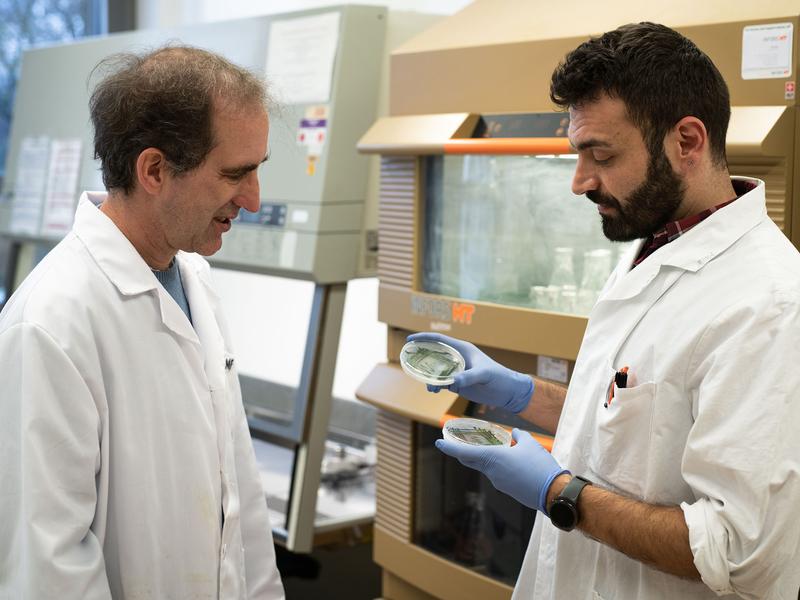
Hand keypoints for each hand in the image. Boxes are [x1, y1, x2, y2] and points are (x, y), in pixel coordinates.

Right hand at [407, 332, 532, 413]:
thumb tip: (452, 381)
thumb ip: (469, 376)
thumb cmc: (499, 377)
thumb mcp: (485, 374)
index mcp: (462, 349)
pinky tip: (434, 391)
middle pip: (434, 355)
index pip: (439, 340)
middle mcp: (457, 358)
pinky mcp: (457, 383)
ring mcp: (456, 371)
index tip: (409, 340)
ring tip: (431, 388)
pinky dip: (435, 386)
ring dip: (429, 378)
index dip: (423, 338)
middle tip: (411, 365)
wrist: (507, 392)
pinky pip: (441, 382)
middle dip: (422, 360)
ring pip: (435, 371)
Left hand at [436, 429, 567, 512]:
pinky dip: (498, 466)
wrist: (553, 493)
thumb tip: (514, 434)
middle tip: (458, 443)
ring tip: (497, 447)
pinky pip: (498, 474)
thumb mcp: (530, 444)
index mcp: (492, 458)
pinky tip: (511, 460)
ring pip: (486, 467)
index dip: (449, 448)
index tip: (438, 443)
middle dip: (464, 452)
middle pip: (471, 460)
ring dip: (487, 458)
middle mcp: (491, 472)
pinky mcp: (508, 490)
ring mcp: (498, 483)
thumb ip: (519, 436)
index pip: (464, 452)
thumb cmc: (539, 466)